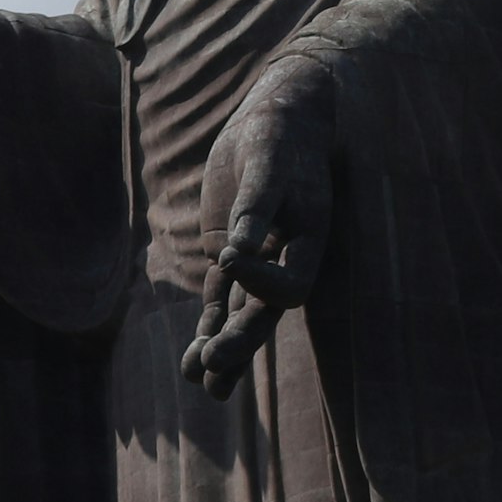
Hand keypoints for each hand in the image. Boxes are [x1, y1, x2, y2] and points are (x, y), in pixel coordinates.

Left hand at [183, 57, 338, 399]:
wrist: (274, 122)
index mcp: (310, 242)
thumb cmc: (277, 137)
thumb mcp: (267, 162)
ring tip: (198, 379)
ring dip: (222, 349)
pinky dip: (208, 328)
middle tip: (212, 364)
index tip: (230, 257)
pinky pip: (222, 303)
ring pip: (242, 318)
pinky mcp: (232, 260)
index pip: (292, 286)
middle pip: (267, 316)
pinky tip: (192, 362)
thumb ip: (255, 206)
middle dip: (241, 342)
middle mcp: (287, 261)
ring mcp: (259, 264)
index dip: (262, 282)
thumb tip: (236, 251)